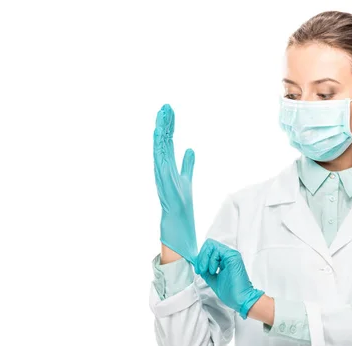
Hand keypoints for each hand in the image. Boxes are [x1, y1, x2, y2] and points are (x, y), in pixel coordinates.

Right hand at [153, 104, 197, 264]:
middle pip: (163, 143)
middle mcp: (163, 171)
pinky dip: (160, 146)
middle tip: (166, 106)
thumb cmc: (181, 211)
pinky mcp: (164, 183)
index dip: (169, 127)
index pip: (168, 143)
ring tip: (164, 114)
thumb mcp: (187, 182)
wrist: (178, 233)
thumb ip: (187, 166)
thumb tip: (191, 151)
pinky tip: (161, 133)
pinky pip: (160, 161)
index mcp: (168, 169)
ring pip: (160, 149)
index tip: (169, 111)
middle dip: (165, 124)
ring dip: (162, 131)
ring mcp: (162, 177)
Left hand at [195, 239, 263, 318]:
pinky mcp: (232, 256)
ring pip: (211, 245)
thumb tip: (198, 265)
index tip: (199, 269)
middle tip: (200, 269)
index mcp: (224, 259)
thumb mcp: (213, 279)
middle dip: (201, 257)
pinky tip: (213, 271)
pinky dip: (211, 261)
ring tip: (208, 271)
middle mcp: (228, 255)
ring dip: (205, 259)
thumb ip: (206, 271)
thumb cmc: (231, 292)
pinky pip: (217, 251)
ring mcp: (231, 254)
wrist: (240, 299)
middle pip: (209, 245)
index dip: (201, 257)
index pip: (209, 249)